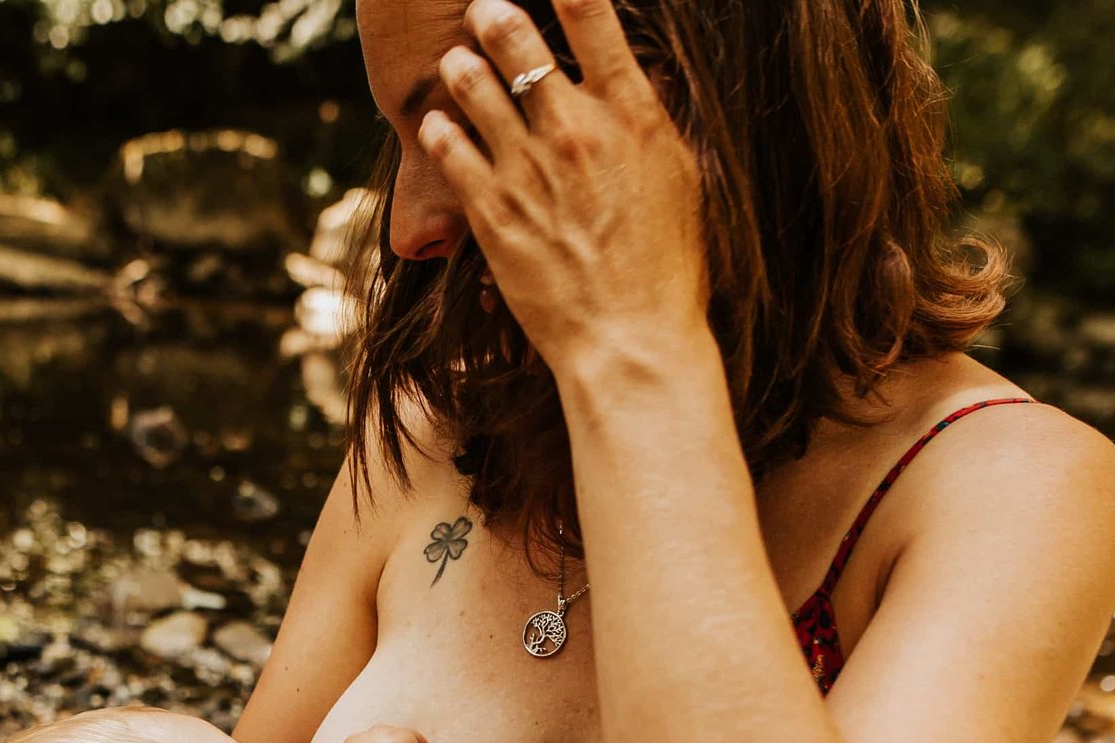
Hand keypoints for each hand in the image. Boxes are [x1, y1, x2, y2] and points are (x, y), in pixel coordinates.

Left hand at [420, 0, 709, 372]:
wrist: (629, 339)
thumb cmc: (666, 268)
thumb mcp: (679, 181)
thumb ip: (651, 123)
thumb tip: (638, 80)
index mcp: (631, 116)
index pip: (595, 21)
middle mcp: (576, 131)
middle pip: (521, 47)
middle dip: (495, 16)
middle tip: (480, 7)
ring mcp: (528, 169)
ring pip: (477, 90)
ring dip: (462, 67)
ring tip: (455, 60)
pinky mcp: (491, 211)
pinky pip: (452, 150)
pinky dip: (440, 129)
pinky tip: (435, 121)